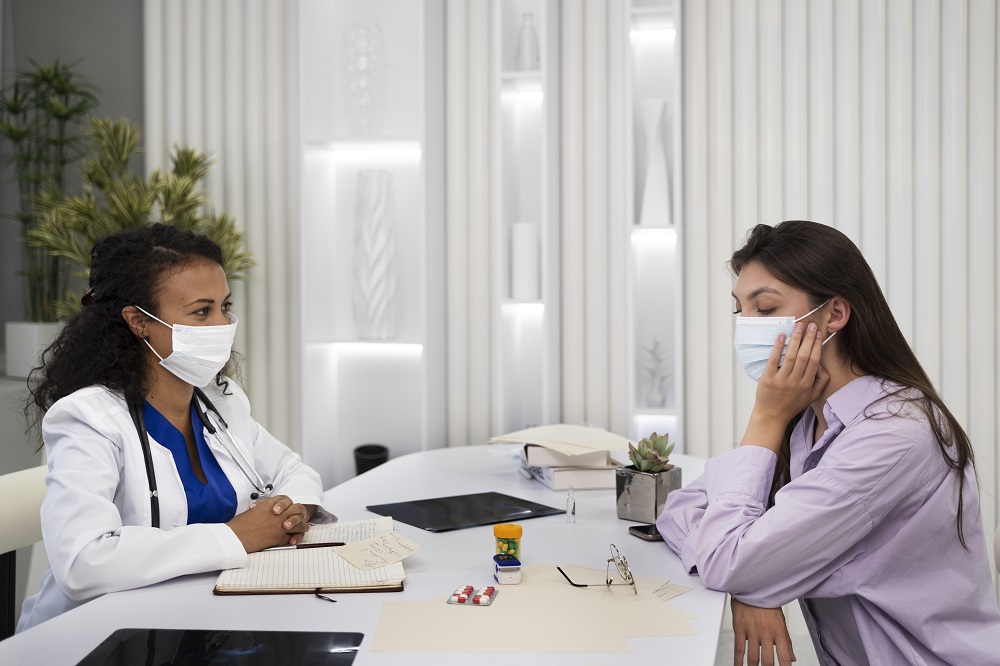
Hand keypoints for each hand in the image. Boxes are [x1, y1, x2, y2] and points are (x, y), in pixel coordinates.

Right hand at [226, 495, 311, 551]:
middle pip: (296, 509)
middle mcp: (277, 514)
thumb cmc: (239, 525)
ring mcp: (279, 526)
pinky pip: (292, 536)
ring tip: (303, 527)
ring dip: (301, 525)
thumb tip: (268, 511)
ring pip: (298, 523)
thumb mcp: (253, 510)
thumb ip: (264, 508)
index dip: (288, 503)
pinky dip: (294, 537)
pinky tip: (294, 538)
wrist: (235, 537)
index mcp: (269, 504)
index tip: (289, 507)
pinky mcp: (279, 538)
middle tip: (300, 515)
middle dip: (299, 512)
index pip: (286, 499)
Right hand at [732, 597, 795, 665]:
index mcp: (779, 631)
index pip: (784, 656)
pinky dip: (738, 660)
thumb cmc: (767, 602)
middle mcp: (766, 632)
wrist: (752, 586)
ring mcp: (752, 631)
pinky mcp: (740, 628)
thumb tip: (792, 658)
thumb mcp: (781, 621)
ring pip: (753, 657)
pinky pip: (739, 648)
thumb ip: (787, 642)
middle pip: (768, 660)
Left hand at [742, 322, 829, 451]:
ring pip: (791, 356)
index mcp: (807, 384)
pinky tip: (781, 336)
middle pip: (804, 356)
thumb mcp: (812, 397)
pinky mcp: (768, 379)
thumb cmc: (792, 405)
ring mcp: (781, 380)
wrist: (772, 416)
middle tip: (810, 324)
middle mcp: (795, 381)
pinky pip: (774, 360)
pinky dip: (778, 347)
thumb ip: (821, 382)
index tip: (818, 333)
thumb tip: (822, 366)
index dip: (816, 345)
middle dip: (808, 338)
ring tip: (798, 326)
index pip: (814, 361)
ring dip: (795, 339)